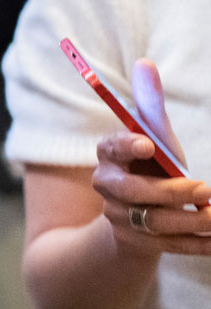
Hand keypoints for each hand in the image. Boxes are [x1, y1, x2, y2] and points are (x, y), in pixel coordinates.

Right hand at [93, 60, 210, 256]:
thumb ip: (149, 105)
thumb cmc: (150, 166)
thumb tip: (146, 62)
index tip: (150, 144)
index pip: (111, 148)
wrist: (134, 215)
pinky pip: (167, 246)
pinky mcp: (135, 243)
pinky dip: (196, 244)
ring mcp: (118, 217)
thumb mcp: (153, 137)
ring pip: (153, 221)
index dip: (128, 146)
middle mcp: (107, 186)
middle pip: (132, 192)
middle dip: (170, 191)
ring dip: (190, 219)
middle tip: (204, 187)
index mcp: (108, 155)